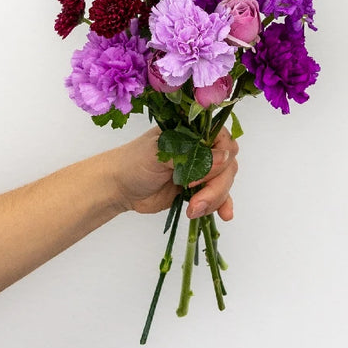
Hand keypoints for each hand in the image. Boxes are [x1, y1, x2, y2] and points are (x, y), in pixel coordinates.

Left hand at [108, 126, 238, 219]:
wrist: (119, 188)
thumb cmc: (135, 162)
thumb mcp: (161, 152)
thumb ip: (191, 154)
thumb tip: (225, 158)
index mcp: (195, 133)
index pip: (224, 141)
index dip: (219, 160)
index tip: (198, 175)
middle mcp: (203, 149)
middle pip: (228, 165)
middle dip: (216, 186)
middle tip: (196, 200)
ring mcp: (202, 171)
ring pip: (224, 183)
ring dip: (214, 199)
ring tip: (193, 210)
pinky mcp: (199, 190)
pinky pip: (219, 196)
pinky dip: (223, 205)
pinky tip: (224, 215)